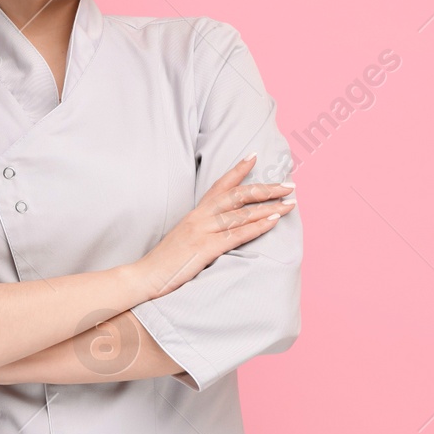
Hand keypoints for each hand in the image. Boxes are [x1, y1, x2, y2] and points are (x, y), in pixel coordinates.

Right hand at [131, 153, 294, 300]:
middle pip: (237, 195)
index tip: (255, 157)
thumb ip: (203, 229)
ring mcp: (202, 231)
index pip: (220, 186)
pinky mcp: (204, 248)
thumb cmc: (166, 261)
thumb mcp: (184, 238)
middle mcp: (200, 217)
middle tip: (289, 185)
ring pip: (241, 214)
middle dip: (265, 189)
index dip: (238, 170)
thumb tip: (223, 227)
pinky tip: (273, 221)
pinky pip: (236, 235)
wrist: (143, 276)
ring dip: (269, 208)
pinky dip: (256, 227)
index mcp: (195, 213)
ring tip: (290, 203)